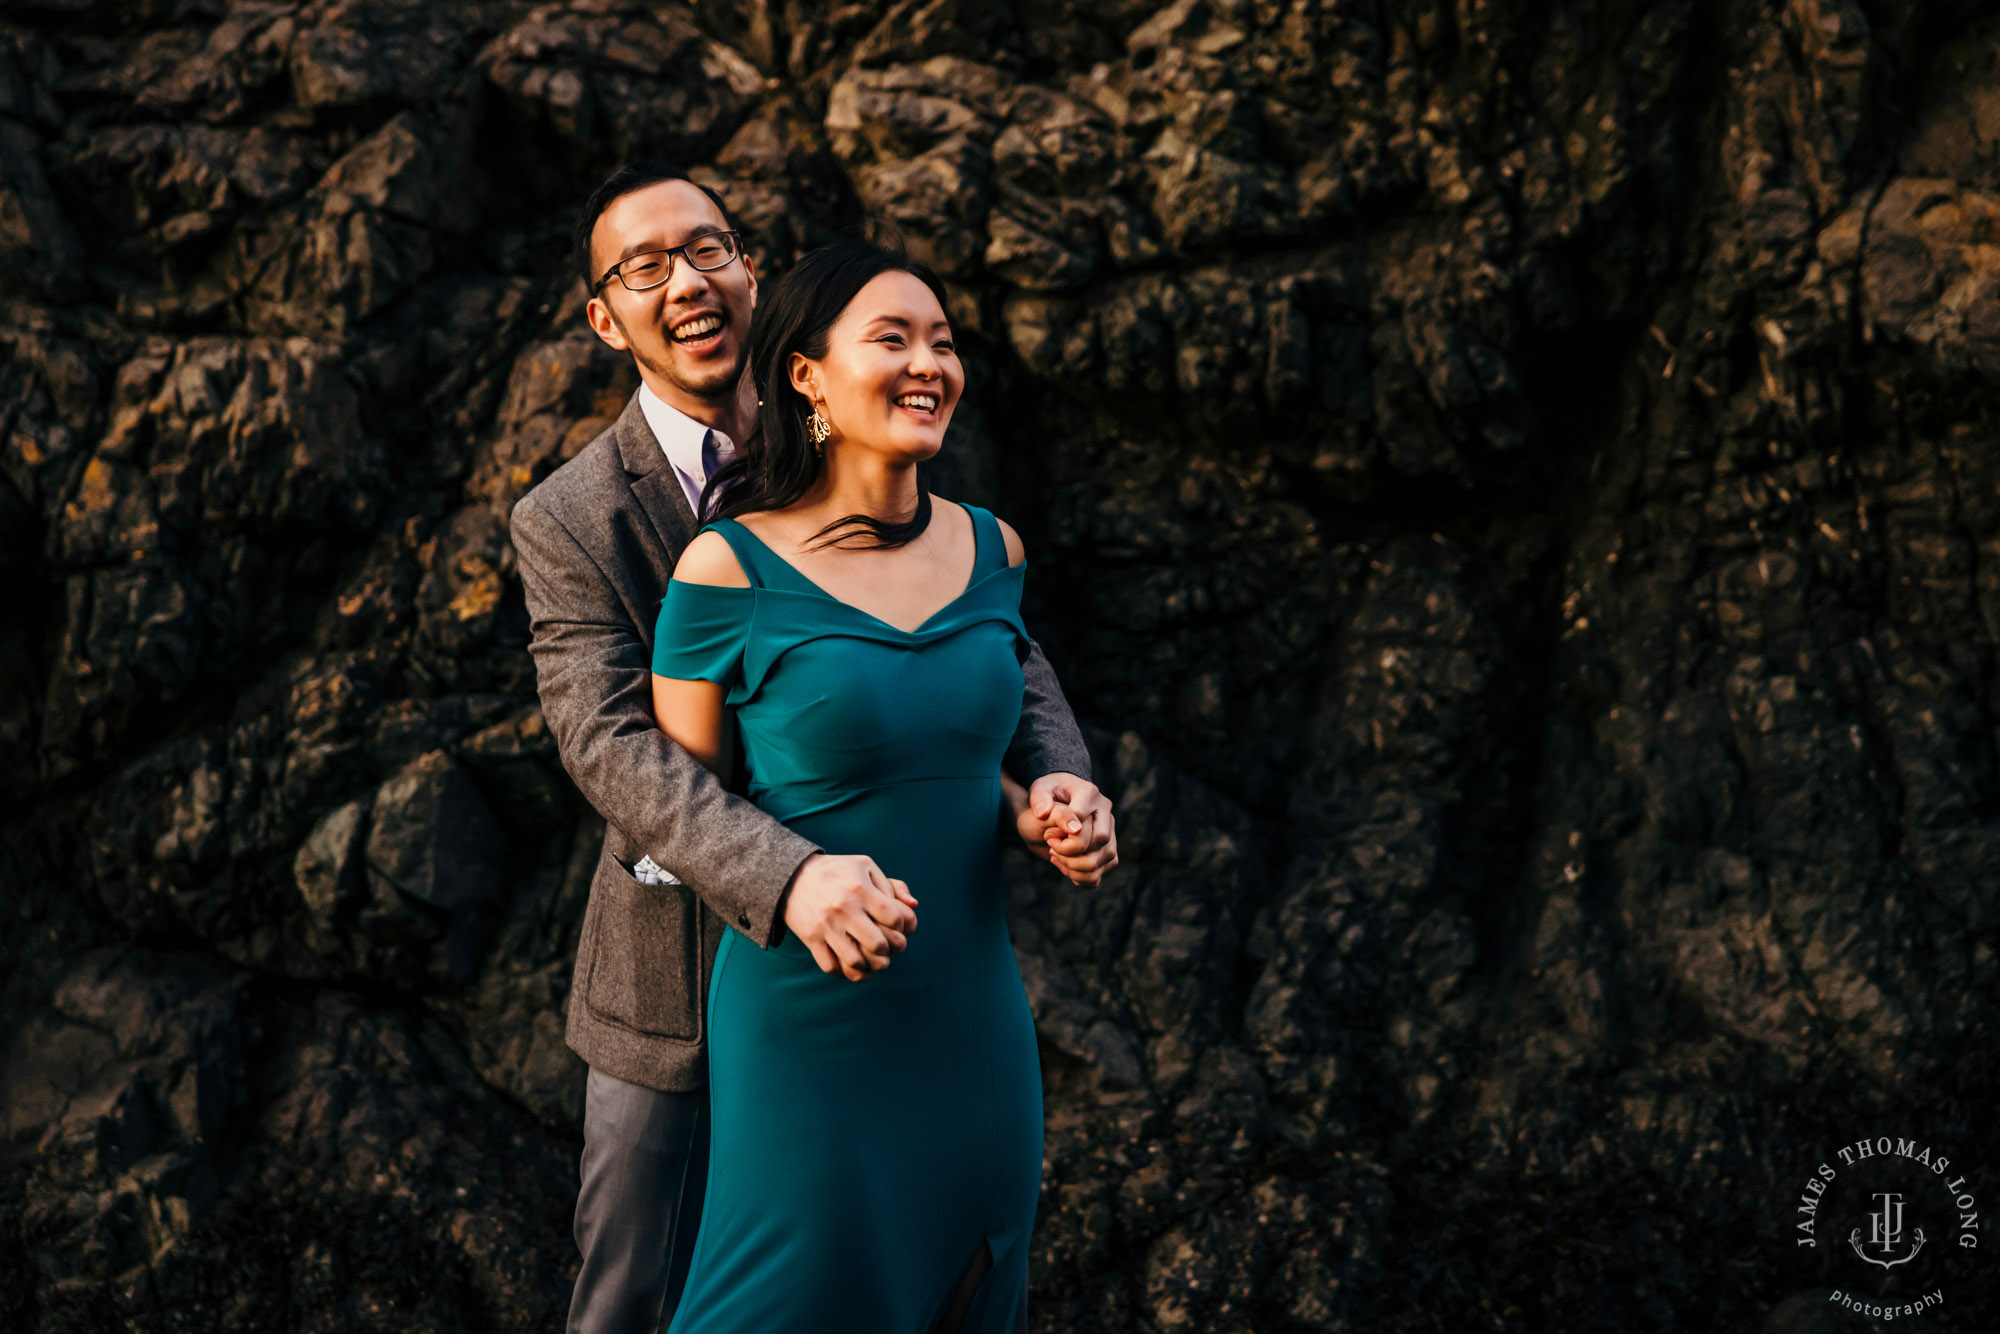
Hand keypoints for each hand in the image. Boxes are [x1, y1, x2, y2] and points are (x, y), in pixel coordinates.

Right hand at [779, 853, 918, 980]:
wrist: (792, 876)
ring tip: (874, 962)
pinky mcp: (811, 938)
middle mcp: (844, 908)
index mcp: (860, 888)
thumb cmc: (838, 872)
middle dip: (890, 950)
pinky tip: (853, 965)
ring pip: (854, 961)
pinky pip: (830, 966)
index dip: (904, 926)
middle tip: (888, 948)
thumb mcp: (866, 867)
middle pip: (878, 945)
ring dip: (869, 967)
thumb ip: (893, 886)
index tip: (899, 927)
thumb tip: (914, 905)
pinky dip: (845, 972)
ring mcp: (826, 926)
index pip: (894, 918)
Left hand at [1007, 771, 1118, 886]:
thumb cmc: (1047, 797)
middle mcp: (1105, 811)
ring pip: (1106, 857)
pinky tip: (1065, 867)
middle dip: (1071, 851)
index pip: (1081, 819)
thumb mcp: (1038, 791)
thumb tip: (1044, 813)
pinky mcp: (1108, 849)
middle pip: (1101, 839)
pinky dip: (1081, 877)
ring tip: (1057, 858)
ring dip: (1076, 867)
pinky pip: (1102, 871)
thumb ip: (1039, 799)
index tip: (1048, 834)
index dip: (1062, 833)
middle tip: (1052, 848)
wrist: (1054, 806)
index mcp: (1089, 793)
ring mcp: (1110, 831)